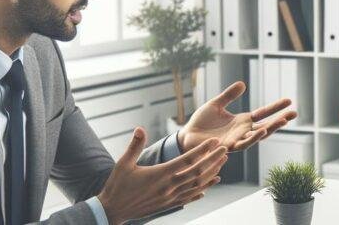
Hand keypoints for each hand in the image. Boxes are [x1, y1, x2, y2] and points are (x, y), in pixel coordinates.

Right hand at [98, 127, 227, 224]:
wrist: (113, 210)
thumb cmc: (117, 185)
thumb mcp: (123, 163)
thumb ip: (134, 146)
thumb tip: (139, 128)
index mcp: (160, 174)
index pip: (187, 160)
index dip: (202, 150)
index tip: (214, 142)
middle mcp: (168, 186)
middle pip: (197, 172)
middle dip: (212, 160)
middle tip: (225, 150)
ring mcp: (170, 197)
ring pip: (197, 185)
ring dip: (211, 174)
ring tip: (221, 164)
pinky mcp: (168, 205)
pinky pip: (189, 197)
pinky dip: (201, 191)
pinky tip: (209, 186)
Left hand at [179, 81, 296, 152]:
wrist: (187, 137)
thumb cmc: (201, 122)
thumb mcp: (216, 104)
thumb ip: (229, 95)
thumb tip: (243, 84)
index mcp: (242, 121)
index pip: (263, 113)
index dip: (276, 107)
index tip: (289, 101)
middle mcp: (243, 131)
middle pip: (266, 125)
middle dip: (280, 120)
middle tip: (294, 113)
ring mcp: (237, 139)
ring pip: (258, 135)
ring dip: (270, 129)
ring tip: (282, 121)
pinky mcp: (228, 146)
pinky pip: (243, 143)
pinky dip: (253, 137)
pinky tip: (262, 130)